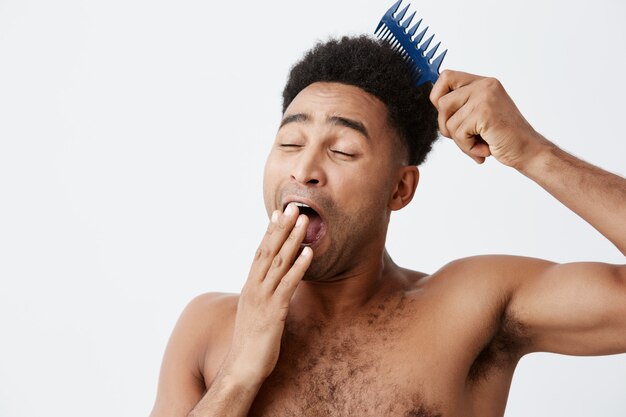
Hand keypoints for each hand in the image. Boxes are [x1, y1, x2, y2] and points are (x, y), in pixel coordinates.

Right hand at [220, 203, 311, 384]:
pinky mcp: (274, 312)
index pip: (260, 253)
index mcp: (250, 287)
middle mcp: (254, 288)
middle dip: (282, 228)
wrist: (240, 369)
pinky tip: (309, 253)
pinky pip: (288, 284)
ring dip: (293, 239)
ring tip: (305, 221)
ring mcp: (263, 298)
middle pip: (269, 251)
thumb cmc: (250, 344)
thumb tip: (271, 288)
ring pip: (279, 262)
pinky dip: (299, 267)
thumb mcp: (255, 314)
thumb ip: (262, 298)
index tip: (277, 213)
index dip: (270, 232)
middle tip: (293, 207)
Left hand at [430, 70, 550, 167]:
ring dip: (460, 141)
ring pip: (448, 122)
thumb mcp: (479, 114)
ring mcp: (485, 98)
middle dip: (446, 126)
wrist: (528, 150)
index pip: (446, 77)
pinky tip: (484, 148)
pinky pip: (459, 134)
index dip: (438, 96)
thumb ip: (461, 106)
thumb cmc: (503, 136)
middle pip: (441, 102)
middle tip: (464, 136)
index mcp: (483, 83)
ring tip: (479, 143)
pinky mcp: (485, 113)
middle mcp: (484, 86)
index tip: (446, 114)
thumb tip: (436, 103)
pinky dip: (468, 147)